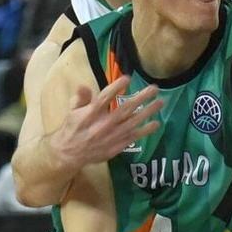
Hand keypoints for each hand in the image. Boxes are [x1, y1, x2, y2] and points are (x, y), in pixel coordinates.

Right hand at [50, 75, 164, 170]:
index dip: (116, 87)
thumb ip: (80, 98)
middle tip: (154, 88)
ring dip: (148, 111)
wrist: (70, 154)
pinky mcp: (117, 145)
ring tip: (160, 102)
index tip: (127, 78)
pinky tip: (156, 123)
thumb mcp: (72, 111)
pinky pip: (134, 137)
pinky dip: (146, 130)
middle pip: (125, 108)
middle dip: (141, 97)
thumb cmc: (72, 128)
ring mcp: (112, 135)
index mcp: (90, 113)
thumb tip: (84, 86)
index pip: (104, 98)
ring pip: (133, 122)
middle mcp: (104, 124)